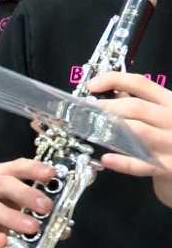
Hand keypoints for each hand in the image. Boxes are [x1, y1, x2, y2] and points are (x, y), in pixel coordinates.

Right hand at [0, 158, 55, 247]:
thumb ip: (37, 215)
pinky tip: (3, 242)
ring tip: (32, 228)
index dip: (33, 169)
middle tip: (45, 206)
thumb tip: (64, 227)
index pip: (14, 166)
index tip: (51, 174)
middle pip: (1, 183)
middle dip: (26, 193)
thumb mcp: (16, 211)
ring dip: (13, 217)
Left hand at [88, 72, 171, 207]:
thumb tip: (109, 94)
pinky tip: (106, 159)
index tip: (91, 85)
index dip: (113, 80)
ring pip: (137, 131)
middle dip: (105, 108)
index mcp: (170, 102)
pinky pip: (142, 164)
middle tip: (84, 112)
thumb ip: (140, 104)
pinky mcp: (169, 167)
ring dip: (109, 130)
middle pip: (136, 107)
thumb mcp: (161, 116)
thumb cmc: (169, 137)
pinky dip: (122, 162)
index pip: (141, 83)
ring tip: (89, 130)